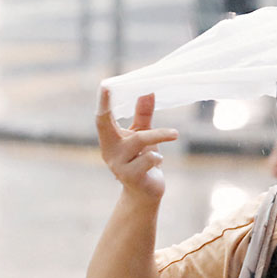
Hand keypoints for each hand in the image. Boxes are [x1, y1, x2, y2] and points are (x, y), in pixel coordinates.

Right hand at [95, 88, 178, 202]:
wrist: (145, 193)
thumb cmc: (142, 159)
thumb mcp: (142, 135)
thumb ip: (143, 115)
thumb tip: (148, 92)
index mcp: (109, 139)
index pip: (102, 118)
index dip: (103, 102)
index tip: (106, 85)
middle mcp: (109, 151)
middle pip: (112, 126)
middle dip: (122, 108)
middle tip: (145, 92)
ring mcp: (118, 165)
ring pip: (139, 140)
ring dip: (159, 135)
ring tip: (174, 134)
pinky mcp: (130, 177)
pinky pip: (149, 158)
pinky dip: (158, 156)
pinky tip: (159, 160)